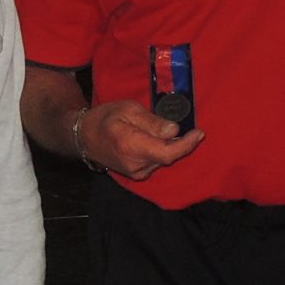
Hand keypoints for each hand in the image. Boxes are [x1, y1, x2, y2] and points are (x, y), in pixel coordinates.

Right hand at [79, 98, 204, 179]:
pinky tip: (158, 140)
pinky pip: (157, 163)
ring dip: (171, 147)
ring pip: (163, 160)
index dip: (187, 144)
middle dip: (182, 143)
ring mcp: (136, 173)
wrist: (84, 137)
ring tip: (164, 130)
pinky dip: (162, 152)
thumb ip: (152, 122)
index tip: (200, 133)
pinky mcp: (137, 175)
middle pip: (169, 157)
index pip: (168, 152)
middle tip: (190, 128)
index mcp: (132, 146)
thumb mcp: (128, 109)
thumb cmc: (105, 118)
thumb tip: (174, 130)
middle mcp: (135, 164)